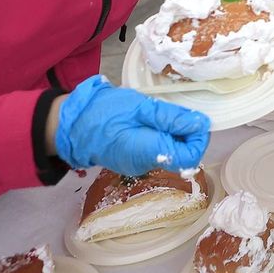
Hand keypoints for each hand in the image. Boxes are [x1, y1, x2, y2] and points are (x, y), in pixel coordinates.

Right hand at [53, 75, 209, 175]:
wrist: (73, 124)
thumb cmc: (104, 111)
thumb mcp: (140, 106)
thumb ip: (171, 117)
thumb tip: (200, 124)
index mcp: (148, 151)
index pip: (190, 156)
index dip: (198, 138)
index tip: (191, 119)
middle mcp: (146, 165)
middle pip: (184, 155)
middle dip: (186, 134)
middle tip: (173, 113)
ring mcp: (140, 166)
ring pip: (172, 153)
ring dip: (174, 134)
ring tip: (157, 116)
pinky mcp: (135, 162)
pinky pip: (159, 152)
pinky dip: (162, 137)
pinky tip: (150, 124)